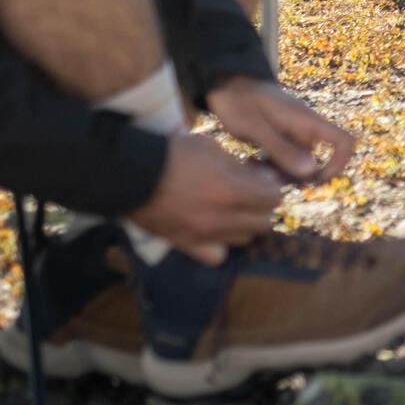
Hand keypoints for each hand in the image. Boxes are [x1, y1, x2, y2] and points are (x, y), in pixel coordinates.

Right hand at [130, 132, 282, 263]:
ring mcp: (204, 236)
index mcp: (231, 191)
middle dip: (263, 206)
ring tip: (234, 209)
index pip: (273, 198)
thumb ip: (242, 166)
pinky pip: (216, 256)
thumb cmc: (173, 154)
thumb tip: (266, 178)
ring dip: (245, 224)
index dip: (273, 187)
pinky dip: (221, 245)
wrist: (131, 173)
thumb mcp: (212, 148)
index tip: (265, 179)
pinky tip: (216, 230)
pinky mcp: (186, 245)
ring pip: (243, 239)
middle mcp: (221, 219)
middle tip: (253, 193)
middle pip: (263, 222)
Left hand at [206, 75, 354, 183]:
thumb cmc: (239, 101)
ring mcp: (293, 134)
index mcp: (307, 121)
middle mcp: (305, 129)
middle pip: (316, 163)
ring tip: (252, 167)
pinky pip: (283, 160)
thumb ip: (282, 149)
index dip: (339, 162)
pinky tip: (250, 161)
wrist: (225, 83)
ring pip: (296, 165)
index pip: (343, 141)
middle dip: (295, 178)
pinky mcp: (280, 139)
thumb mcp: (256, 127)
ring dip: (278, 174)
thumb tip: (311, 171)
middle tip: (266, 179)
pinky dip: (270, 167)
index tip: (317, 178)